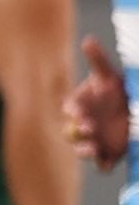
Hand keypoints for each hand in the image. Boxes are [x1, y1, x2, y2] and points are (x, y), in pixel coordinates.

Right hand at [69, 40, 128, 167]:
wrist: (134, 111)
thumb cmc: (119, 92)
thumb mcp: (110, 76)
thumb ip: (98, 60)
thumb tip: (88, 40)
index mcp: (81, 106)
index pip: (71, 108)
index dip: (73, 110)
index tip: (78, 111)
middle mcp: (84, 124)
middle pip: (72, 131)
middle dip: (77, 130)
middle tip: (88, 127)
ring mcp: (94, 140)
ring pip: (82, 149)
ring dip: (84, 150)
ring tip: (92, 147)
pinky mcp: (108, 154)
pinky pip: (102, 163)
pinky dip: (103, 163)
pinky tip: (106, 160)